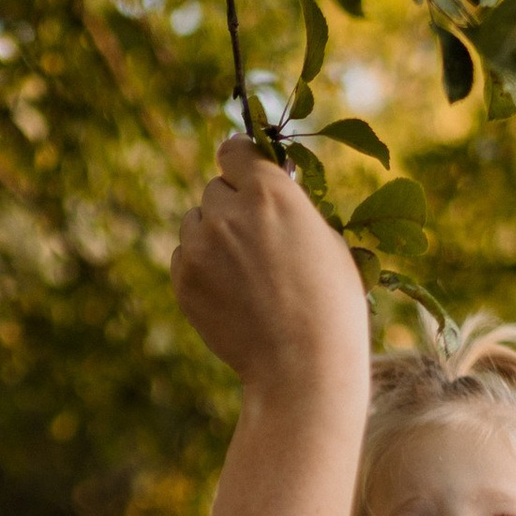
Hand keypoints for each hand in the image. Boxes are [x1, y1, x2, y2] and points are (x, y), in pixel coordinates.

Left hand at [171, 137, 368, 399]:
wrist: (301, 365)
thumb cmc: (330, 304)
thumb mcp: (327, 239)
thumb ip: (291, 206)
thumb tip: (271, 187)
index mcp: (271, 192)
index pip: (234, 150)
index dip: (239, 161)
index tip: (242, 171)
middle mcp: (228, 211)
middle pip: (214, 188)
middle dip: (230, 205)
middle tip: (254, 238)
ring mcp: (200, 247)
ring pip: (194, 222)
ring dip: (212, 235)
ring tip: (244, 271)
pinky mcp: (184, 279)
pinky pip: (184, 256)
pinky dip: (201, 267)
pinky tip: (232, 293)